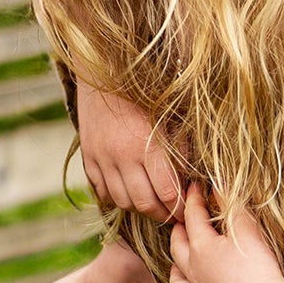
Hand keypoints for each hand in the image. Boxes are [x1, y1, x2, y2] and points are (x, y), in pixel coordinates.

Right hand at [75, 79, 183, 216]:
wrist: (104, 68)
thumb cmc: (145, 91)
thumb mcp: (171, 117)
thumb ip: (182, 150)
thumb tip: (195, 180)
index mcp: (147, 144)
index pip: (167, 193)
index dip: (180, 207)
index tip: (188, 208)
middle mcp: (121, 155)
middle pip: (144, 203)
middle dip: (163, 213)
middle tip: (173, 212)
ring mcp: (101, 157)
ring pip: (122, 201)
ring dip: (140, 207)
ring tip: (153, 202)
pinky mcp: (88, 156)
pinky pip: (102, 191)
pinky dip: (117, 196)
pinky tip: (129, 190)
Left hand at [167, 182, 283, 282]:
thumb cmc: (259, 269)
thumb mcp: (248, 229)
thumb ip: (232, 205)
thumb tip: (219, 182)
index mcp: (201, 248)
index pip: (192, 217)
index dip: (193, 200)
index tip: (193, 187)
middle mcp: (194, 275)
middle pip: (177, 251)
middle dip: (177, 235)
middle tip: (180, 225)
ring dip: (177, 277)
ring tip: (179, 270)